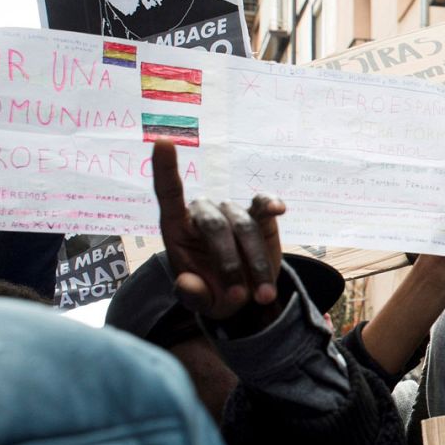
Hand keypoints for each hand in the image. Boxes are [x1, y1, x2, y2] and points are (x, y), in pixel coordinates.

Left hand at [152, 139, 283, 321]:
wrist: (246, 296)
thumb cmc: (213, 293)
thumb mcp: (199, 302)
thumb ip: (190, 295)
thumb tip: (185, 283)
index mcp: (177, 227)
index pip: (168, 193)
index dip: (166, 169)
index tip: (164, 142)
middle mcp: (204, 213)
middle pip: (214, 224)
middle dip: (228, 262)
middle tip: (237, 297)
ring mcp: (232, 212)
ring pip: (244, 227)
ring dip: (255, 263)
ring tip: (260, 296)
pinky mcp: (259, 217)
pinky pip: (263, 205)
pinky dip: (271, 204)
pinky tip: (280, 208)